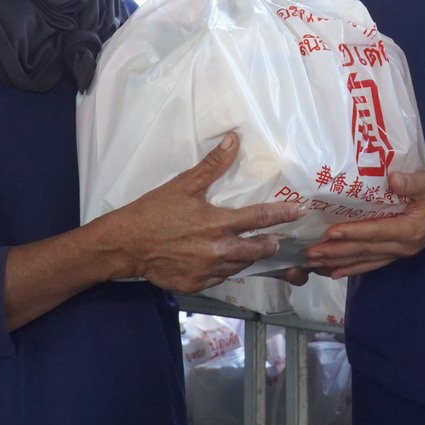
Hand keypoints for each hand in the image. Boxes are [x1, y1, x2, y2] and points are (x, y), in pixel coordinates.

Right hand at [89, 134, 299, 295]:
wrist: (125, 245)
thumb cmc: (153, 212)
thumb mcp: (183, 185)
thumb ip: (212, 165)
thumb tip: (234, 139)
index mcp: (218, 224)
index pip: (261, 219)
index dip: (283, 215)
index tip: (300, 211)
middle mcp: (218, 251)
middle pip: (258, 250)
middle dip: (270, 243)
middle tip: (275, 238)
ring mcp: (208, 271)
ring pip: (241, 266)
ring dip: (248, 257)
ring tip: (251, 248)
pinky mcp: (197, 285)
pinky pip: (221, 278)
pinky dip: (225, 269)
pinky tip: (223, 261)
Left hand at [303, 168, 424, 278]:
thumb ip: (412, 182)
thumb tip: (392, 179)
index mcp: (409, 229)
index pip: (375, 232)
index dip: (352, 233)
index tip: (329, 233)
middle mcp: (403, 246)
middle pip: (365, 251)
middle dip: (337, 253)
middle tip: (310, 254)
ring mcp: (402, 251)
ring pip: (367, 260)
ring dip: (341, 263)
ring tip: (316, 265)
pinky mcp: (401, 250)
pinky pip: (374, 262)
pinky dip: (355, 267)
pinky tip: (338, 271)